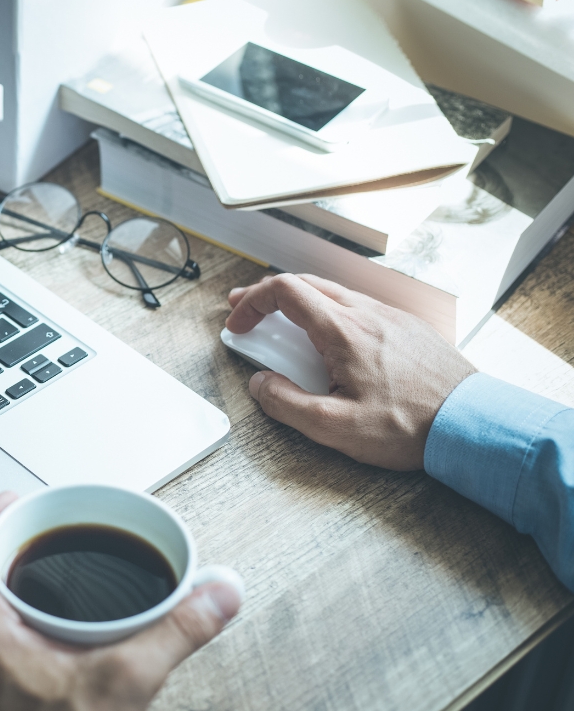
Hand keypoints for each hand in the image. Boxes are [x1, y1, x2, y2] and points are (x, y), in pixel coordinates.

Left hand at [0, 493, 241, 710]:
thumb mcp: (126, 681)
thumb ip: (177, 631)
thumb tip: (217, 593)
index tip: (12, 497)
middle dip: (4, 539)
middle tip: (37, 523)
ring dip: (12, 577)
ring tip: (51, 562)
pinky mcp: (5, 692)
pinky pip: (3, 634)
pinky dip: (27, 613)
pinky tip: (63, 622)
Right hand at [225, 273, 476, 470]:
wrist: (473, 423)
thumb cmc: (410, 426)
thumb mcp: (334, 427)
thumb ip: (286, 404)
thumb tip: (261, 384)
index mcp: (342, 331)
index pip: (285, 291)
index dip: (252, 302)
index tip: (238, 323)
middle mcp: (366, 314)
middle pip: (306, 283)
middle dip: (268, 295)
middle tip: (246, 312)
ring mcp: (390, 317)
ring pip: (334, 293)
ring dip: (300, 302)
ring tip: (283, 324)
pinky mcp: (408, 328)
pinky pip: (360, 307)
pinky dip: (330, 312)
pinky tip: (330, 338)